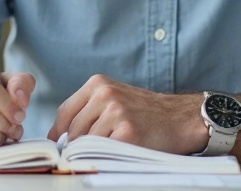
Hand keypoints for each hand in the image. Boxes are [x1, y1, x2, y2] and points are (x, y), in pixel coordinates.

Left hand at [46, 74, 206, 153]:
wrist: (181, 118)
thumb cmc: (146, 112)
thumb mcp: (115, 98)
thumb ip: (89, 109)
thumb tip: (61, 136)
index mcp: (98, 83)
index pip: (64, 112)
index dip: (59, 133)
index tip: (59, 146)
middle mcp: (105, 94)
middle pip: (73, 131)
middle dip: (79, 146)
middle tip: (93, 152)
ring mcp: (116, 112)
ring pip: (87, 143)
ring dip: (96, 152)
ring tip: (115, 147)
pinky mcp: (127, 132)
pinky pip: (103, 152)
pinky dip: (108, 157)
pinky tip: (123, 152)